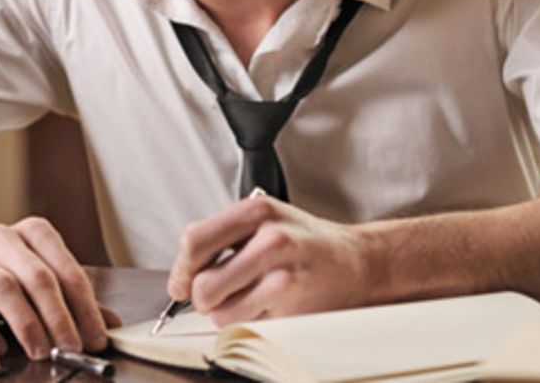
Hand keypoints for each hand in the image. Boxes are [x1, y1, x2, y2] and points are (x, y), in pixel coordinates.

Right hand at [0, 216, 121, 359]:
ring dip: (28, 324)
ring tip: (42, 350)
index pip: (66, 269)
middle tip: (71, 348)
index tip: (96, 336)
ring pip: (6, 287)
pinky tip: (2, 347)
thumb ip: (72, 298)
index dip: (85, 306)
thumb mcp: (37, 277)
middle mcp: (3, 238)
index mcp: (33, 233)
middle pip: (39, 277)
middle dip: (60, 318)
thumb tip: (110, 323)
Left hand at [166, 196, 374, 326]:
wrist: (357, 262)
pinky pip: (248, 327)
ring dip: (227, 313)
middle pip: (204, 285)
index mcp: (257, 212)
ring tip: (249, 297)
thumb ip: (221, 238)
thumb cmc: (305, 241)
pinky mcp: (294, 310)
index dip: (182, 269)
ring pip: (222, 313)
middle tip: (217, 293)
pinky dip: (251, 321)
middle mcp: (272, 241)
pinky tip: (269, 305)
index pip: (194, 241)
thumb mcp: (263, 220)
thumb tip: (182, 277)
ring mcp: (285, 278)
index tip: (183, 282)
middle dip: (202, 298)